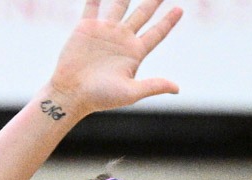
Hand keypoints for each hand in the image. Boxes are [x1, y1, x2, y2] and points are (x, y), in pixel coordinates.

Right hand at [45, 1, 182, 115]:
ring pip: (119, 6)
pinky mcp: (86, 28)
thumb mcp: (131, 92)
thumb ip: (153, 86)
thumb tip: (177, 88)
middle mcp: (122, 39)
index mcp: (135, 53)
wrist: (71, 93)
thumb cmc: (100, 97)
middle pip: (142, 14)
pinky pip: (92, 6)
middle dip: (153, 1)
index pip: (156, 33)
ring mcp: (105, 32)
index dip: (168, 21)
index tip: (180, 9)